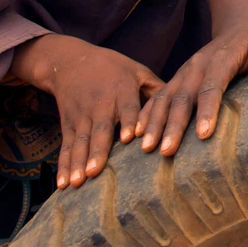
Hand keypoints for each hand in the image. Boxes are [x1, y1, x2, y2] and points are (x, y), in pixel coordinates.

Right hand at [12, 34, 160, 188]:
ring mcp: (82, 116)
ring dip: (78, 163)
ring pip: (80, 141)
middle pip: (99, 130)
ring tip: (77, 183)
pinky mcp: (69, 125)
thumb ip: (157, 90)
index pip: (127, 107)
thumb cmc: (113, 68)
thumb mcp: (136, 71)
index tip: (130, 138)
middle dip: (97, 151)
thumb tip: (185, 108)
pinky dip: (63, 166)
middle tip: (95, 171)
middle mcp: (100, 104)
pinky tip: (62, 184)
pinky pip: (66, 147)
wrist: (70, 61)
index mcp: (121, 89)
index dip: (128, 121)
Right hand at [136, 20, 247, 155]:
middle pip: (183, 98)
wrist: (235, 28)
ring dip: (155, 123)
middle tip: (166, 151)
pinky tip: (136, 134)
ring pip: (165, 99)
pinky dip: (145, 114)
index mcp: (219, 60)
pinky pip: (156, 97)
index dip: (208, 110)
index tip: (204, 134)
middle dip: (173, 125)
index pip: (212, 87)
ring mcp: (183, 73)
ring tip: (148, 148)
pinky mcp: (176, 79)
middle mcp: (196, 67)